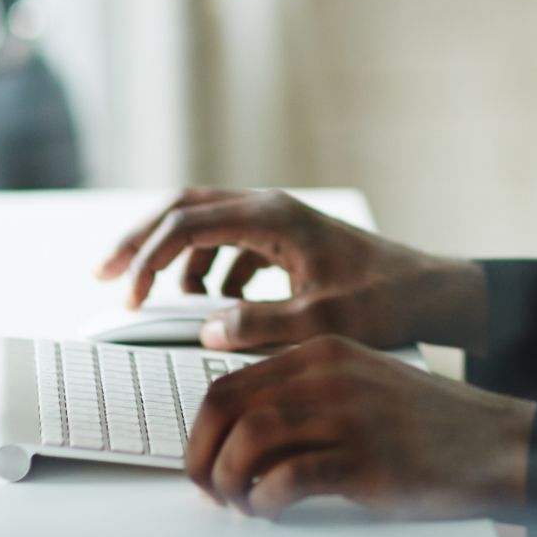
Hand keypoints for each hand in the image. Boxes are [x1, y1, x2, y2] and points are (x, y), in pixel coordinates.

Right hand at [94, 189, 488, 353]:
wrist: (433, 292)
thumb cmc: (387, 302)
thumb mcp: (323, 320)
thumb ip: (262, 324)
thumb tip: (207, 329)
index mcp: (273, 216)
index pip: (188, 222)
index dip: (147, 258)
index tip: (127, 297)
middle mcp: (271, 207)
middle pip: (185, 208)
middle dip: (140, 240)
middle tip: (103, 274)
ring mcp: (279, 220)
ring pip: (205, 223)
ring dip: (175, 257)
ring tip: (162, 300)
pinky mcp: (288, 238)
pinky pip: (230, 243)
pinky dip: (209, 269)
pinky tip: (213, 304)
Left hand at [185, 336, 532, 518]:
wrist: (498, 441)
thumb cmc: (430, 424)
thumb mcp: (361, 385)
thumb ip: (306, 396)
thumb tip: (240, 438)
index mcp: (322, 353)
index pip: (229, 381)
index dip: (201, 430)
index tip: (201, 461)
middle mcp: (329, 375)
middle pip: (228, 406)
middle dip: (202, 455)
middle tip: (207, 490)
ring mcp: (349, 414)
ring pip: (251, 438)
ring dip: (229, 481)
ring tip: (242, 505)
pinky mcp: (367, 458)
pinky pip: (291, 477)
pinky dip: (266, 501)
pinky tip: (272, 511)